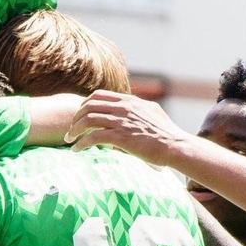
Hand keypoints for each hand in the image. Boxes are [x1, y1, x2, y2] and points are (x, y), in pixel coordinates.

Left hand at [66, 91, 189, 165]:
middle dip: (75, 117)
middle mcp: (123, 108)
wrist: (175, 145)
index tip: (79, 116)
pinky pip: (93, 137)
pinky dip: (81, 143)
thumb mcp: (153, 111)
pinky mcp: (120, 137)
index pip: (99, 96)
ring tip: (69, 140)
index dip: (85, 104)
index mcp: (129, 101)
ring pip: (88, 120)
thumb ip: (139, 106)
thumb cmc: (166, 132)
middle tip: (71, 129)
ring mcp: (121, 121)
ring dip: (75, 130)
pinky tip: (77, 150)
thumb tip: (134, 103)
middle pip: (89, 105)